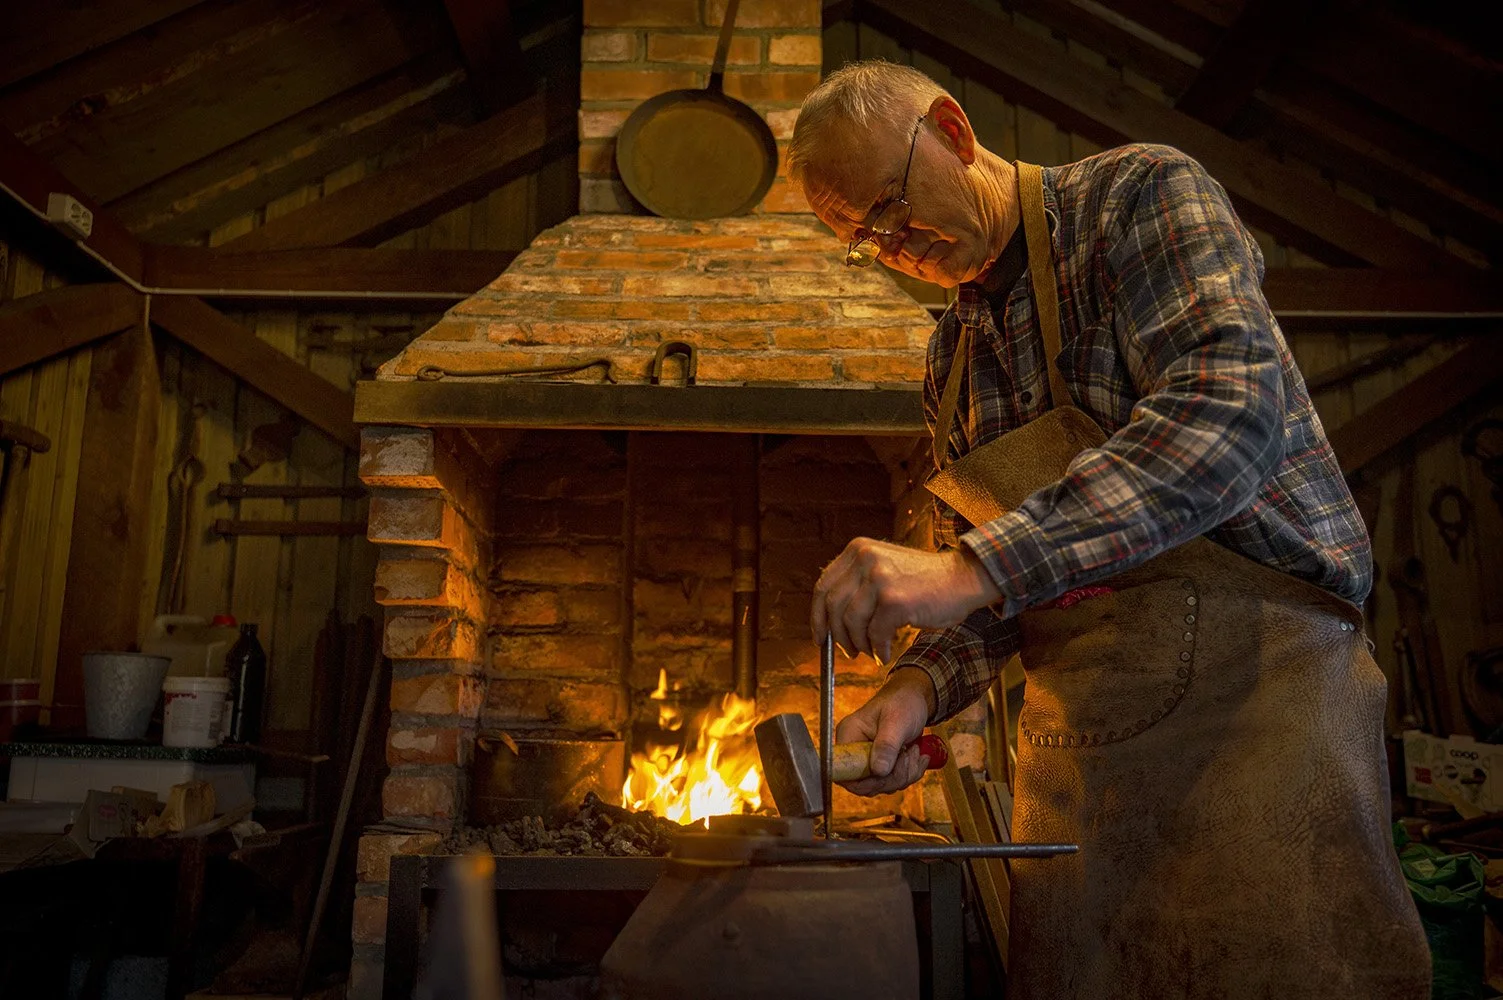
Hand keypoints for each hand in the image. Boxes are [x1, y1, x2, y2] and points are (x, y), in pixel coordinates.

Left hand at [811, 538, 1001, 661]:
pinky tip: (885, 653)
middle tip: (848, 651)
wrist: (964, 578)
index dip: (817, 616)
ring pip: (851, 622)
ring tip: (871, 651)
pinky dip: (878, 649)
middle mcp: (865, 559)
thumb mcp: (885, 568)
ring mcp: (880, 578)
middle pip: (832, 607)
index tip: (820, 636)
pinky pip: (875, 634)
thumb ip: (858, 584)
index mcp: (858, 550)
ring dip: (859, 644)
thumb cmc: (926, 580)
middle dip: (838, 635)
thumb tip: (830, 620)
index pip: (823, 586)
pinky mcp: (895, 600)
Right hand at [836, 668, 939, 795]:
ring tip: (915, 751)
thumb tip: (879, 771)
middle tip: (909, 756)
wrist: (914, 698)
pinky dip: (909, 773)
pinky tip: (916, 756)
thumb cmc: (903, 701)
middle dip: (893, 776)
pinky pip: (892, 782)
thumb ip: (887, 745)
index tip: (886, 772)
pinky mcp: (881, 764)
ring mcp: (867, 758)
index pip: (842, 771)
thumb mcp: (896, 721)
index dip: (864, 780)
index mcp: (849, 735)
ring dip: (904, 774)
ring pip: (882, 785)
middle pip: (865, 784)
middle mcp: (854, 749)